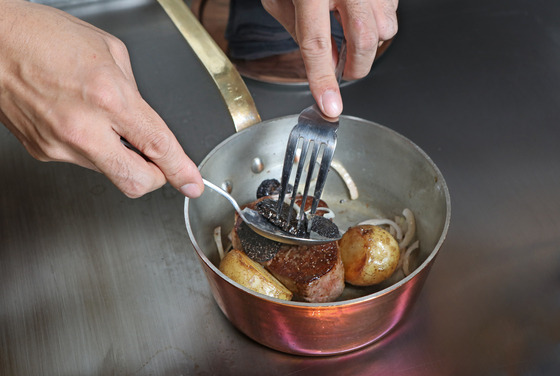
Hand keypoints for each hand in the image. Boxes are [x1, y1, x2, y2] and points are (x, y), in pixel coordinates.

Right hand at [0, 0, 202, 197]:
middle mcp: (83, 127)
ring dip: (121, 157)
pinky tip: (81, 122)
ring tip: (106, 123)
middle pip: (134, 181)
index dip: (181, 171)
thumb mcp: (110, 52)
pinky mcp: (43, 152)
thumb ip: (134, 94)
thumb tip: (145, 123)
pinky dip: (94, 148)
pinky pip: (82, 161)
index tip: (192, 184)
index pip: (158, 147)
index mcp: (108, 96)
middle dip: (156, 179)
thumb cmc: (43, 37)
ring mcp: (60, 145)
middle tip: (161, 166)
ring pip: (109, 172)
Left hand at [262, 0, 397, 117]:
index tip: (330, 106)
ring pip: (385, 28)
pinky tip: (360, 14)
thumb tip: (329, 65)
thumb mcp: (281, 0)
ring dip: (368, 43)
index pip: (316, 43)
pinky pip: (393, 12)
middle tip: (344, 71)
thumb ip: (301, 34)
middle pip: (363, 40)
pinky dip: (378, 23)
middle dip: (355, 67)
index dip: (323, 80)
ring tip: (349, 32)